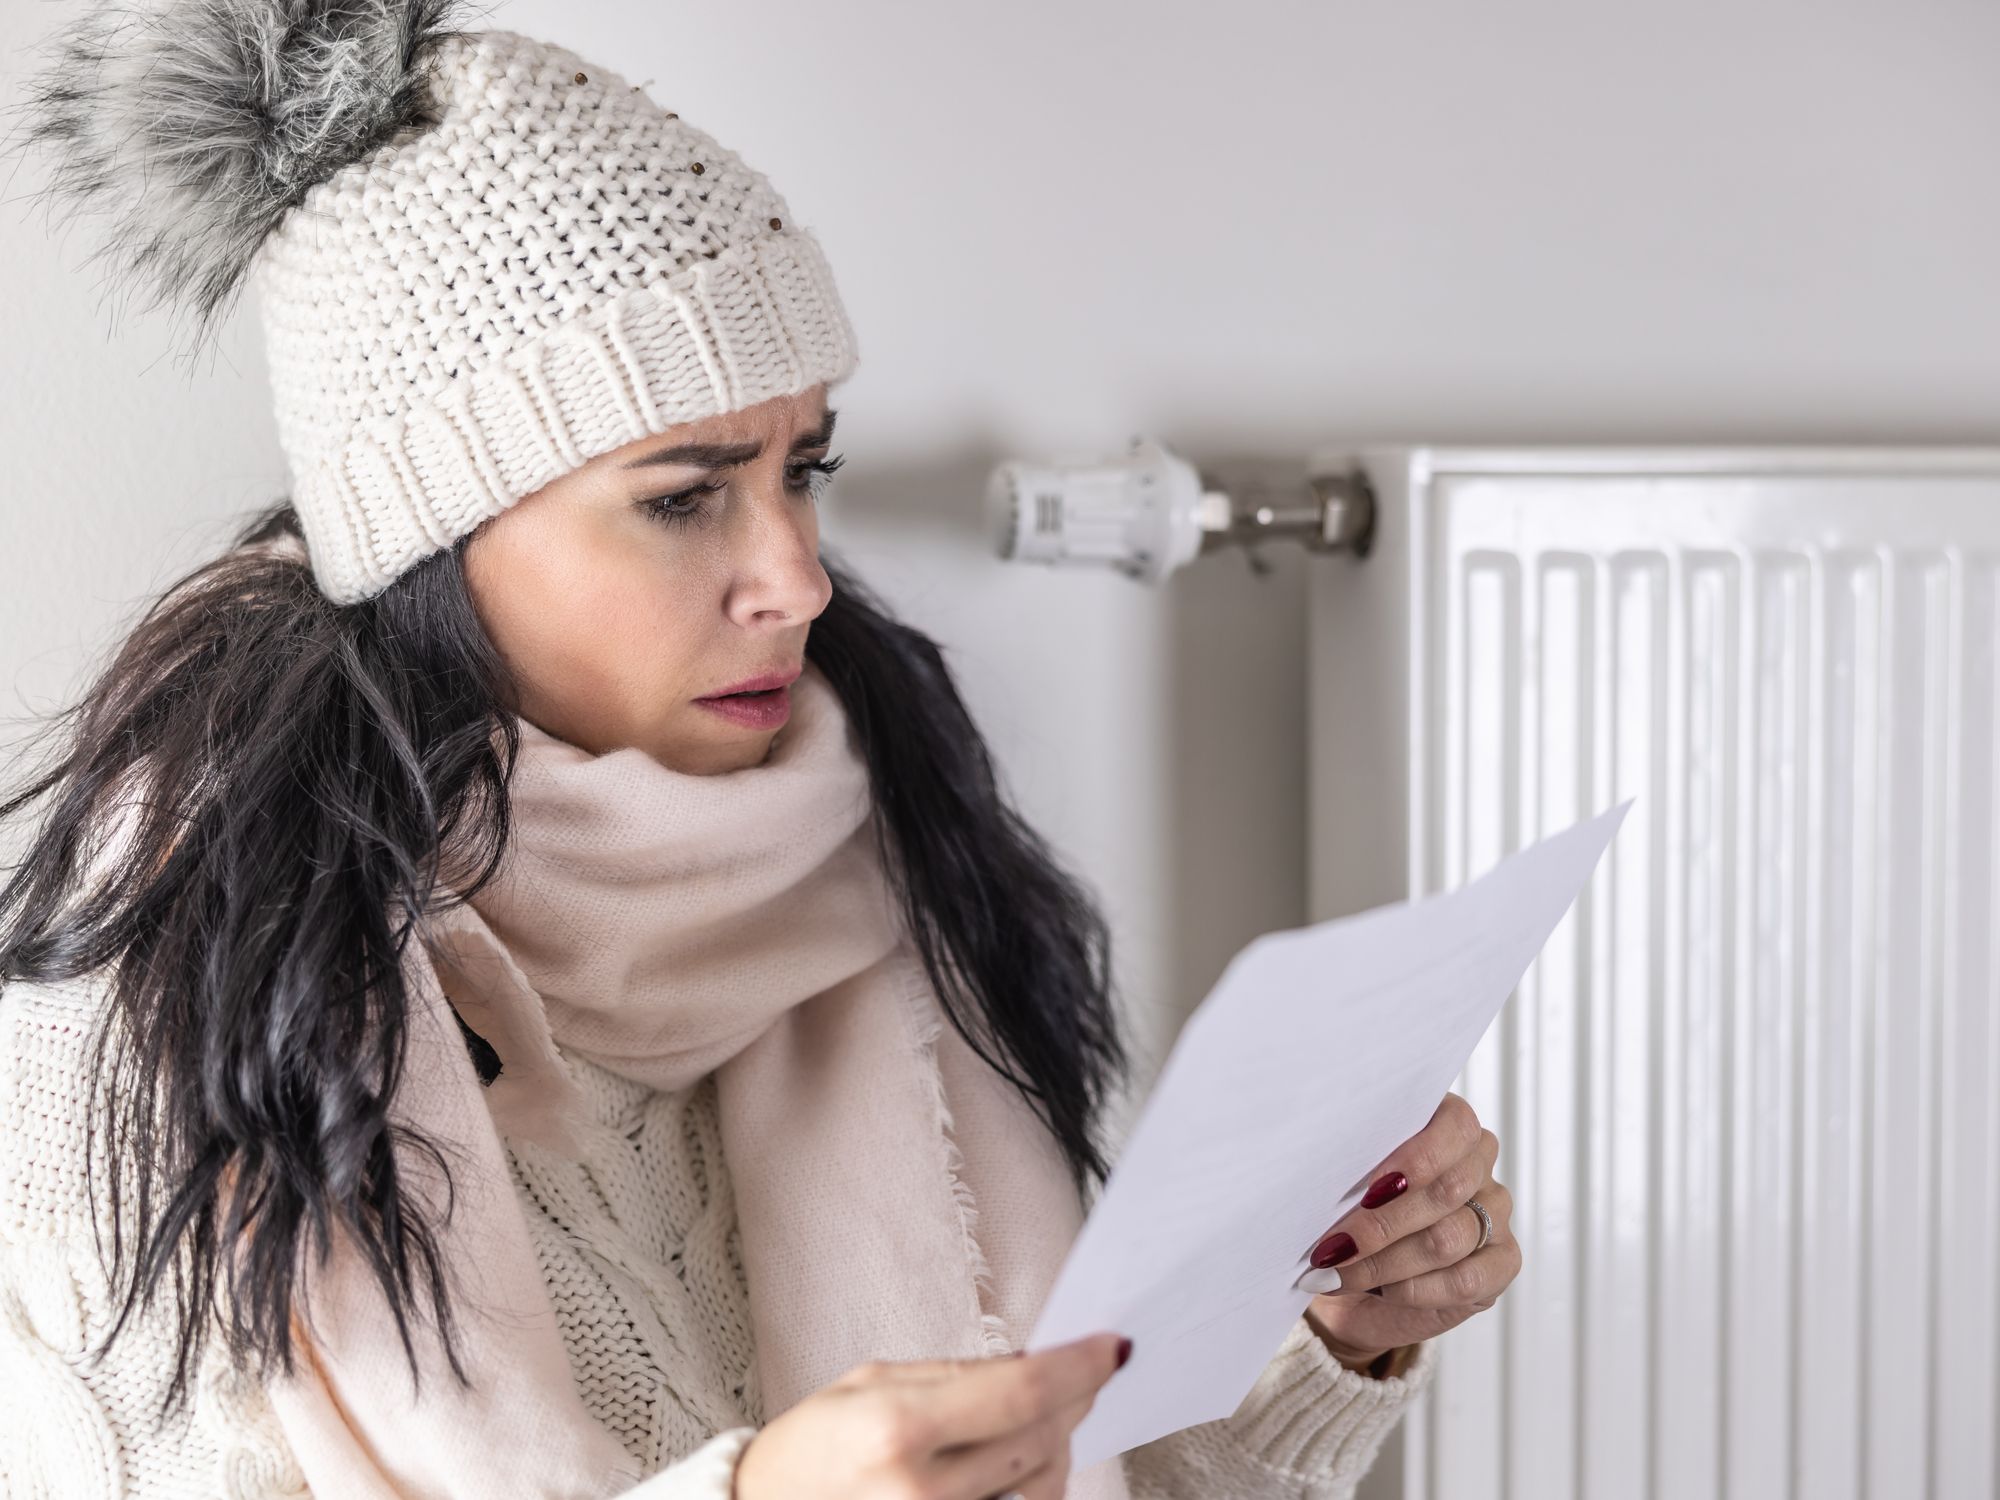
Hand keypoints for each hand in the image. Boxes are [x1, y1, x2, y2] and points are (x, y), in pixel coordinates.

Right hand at [732, 1330, 1129, 1499]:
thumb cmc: (814, 1447)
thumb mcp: (874, 1382)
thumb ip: (959, 1375)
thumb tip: (1040, 1364)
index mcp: (898, 1428)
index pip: (1022, 1391)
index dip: (1078, 1366)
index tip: (1110, 1348)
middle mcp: (920, 1490)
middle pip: (1041, 1438)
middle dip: (1071, 1400)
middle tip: (1078, 1374)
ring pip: (1040, 1484)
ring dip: (1054, 1446)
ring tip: (1036, 1421)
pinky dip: (1030, 1487)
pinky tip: (1018, 1465)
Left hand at [1294, 1092, 1517, 1368]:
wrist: (1350, 1283)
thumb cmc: (1344, 1216)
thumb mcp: (1341, 1185)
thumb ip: (1351, 1168)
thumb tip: (1333, 1172)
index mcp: (1444, 1124)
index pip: (1456, 1125)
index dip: (1416, 1157)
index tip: (1369, 1187)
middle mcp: (1476, 1164)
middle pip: (1448, 1189)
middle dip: (1382, 1223)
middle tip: (1332, 1245)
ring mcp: (1494, 1213)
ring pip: (1448, 1238)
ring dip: (1385, 1262)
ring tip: (1339, 1272)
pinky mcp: (1502, 1263)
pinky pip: (1465, 1280)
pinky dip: (1414, 1289)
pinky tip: (1382, 1290)